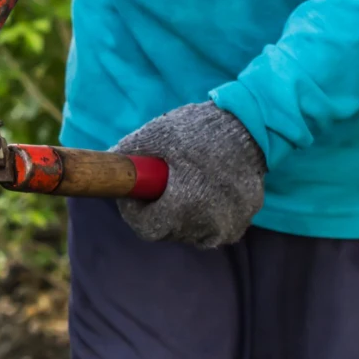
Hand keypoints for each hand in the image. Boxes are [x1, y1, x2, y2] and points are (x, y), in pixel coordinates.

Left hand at [112, 102, 266, 247]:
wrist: (250, 126)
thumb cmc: (199, 130)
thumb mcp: (156, 135)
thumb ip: (128, 154)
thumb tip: (108, 166)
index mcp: (185, 206)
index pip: (147, 229)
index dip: (135, 212)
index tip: (134, 195)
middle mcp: (209, 224)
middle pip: (168, 231)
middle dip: (156, 212)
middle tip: (156, 187)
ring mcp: (229, 226)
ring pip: (190, 232)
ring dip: (180, 216)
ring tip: (183, 185)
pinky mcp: (242, 222)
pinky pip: (212, 227)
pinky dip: (203, 215)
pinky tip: (204, 191)